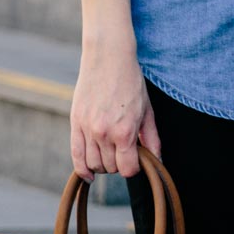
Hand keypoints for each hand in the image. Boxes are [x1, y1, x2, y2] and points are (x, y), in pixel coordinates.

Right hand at [69, 47, 162, 181]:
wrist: (108, 58)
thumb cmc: (131, 82)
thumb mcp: (147, 111)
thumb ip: (152, 139)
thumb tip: (157, 161)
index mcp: (124, 132)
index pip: (128, 169)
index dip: (134, 168)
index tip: (136, 159)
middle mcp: (104, 133)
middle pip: (111, 168)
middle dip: (119, 163)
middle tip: (124, 150)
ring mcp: (87, 129)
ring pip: (94, 164)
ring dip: (103, 164)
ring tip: (110, 152)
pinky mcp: (75, 123)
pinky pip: (76, 155)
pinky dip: (82, 169)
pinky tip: (89, 175)